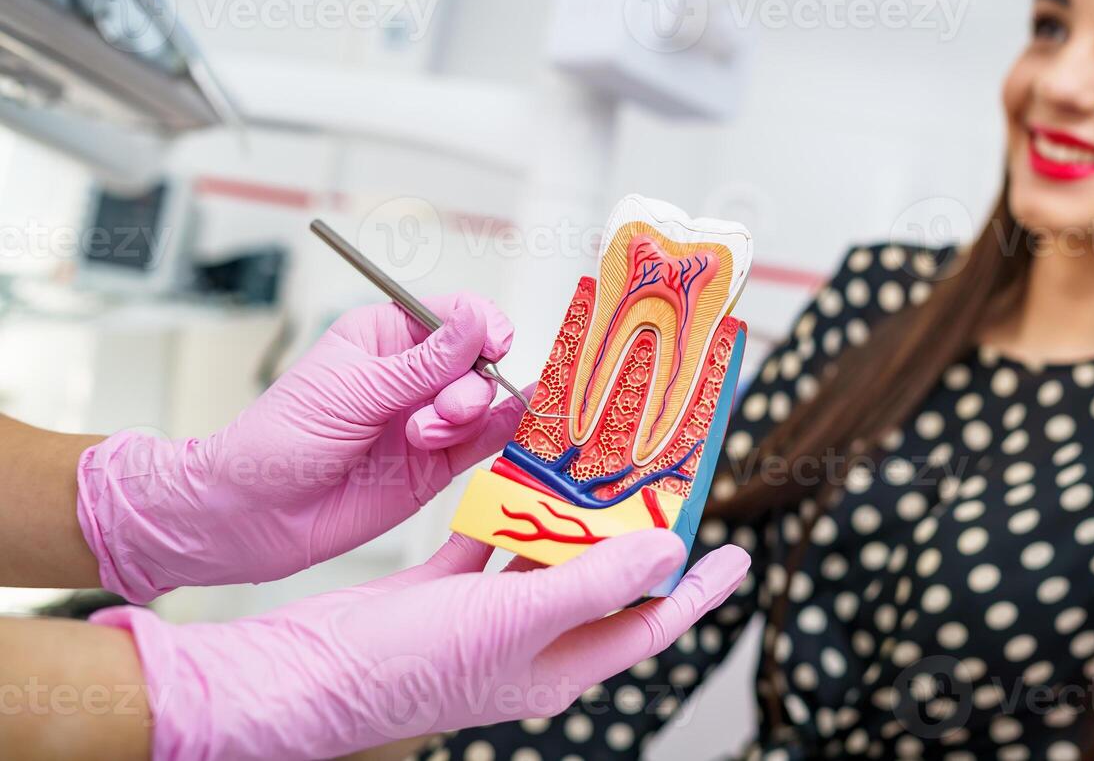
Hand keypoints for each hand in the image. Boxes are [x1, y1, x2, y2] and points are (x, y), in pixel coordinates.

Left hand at [77, 293, 525, 602]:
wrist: (255, 515)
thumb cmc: (280, 440)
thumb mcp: (352, 390)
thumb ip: (424, 363)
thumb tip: (478, 320)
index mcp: (387, 335)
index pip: (455, 312)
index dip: (482, 325)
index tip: (491, 345)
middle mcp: (415, 373)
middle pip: (479, 359)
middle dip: (470, 384)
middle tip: (442, 412)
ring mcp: (429, 417)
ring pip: (485, 401)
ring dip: (467, 416)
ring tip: (423, 439)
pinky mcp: (439, 462)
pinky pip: (487, 439)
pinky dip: (505, 433)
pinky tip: (512, 429)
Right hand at [94, 530, 750, 760]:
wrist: (306, 674)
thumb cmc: (404, 667)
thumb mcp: (513, 622)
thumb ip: (593, 584)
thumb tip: (668, 553)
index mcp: (560, 666)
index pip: (652, 625)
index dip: (698, 592)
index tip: (738, 556)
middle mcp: (532, 644)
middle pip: (604, 582)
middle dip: (635, 537)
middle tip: (664, 487)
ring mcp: (488, 620)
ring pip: (546, 559)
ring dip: (571, 516)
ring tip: (602, 469)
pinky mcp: (445, 594)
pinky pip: (491, 545)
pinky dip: (505, 512)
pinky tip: (516, 476)